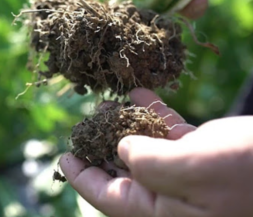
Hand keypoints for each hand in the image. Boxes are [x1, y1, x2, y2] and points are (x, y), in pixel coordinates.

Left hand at [60, 88, 252, 216]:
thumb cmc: (251, 172)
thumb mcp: (191, 168)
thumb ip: (147, 162)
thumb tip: (122, 149)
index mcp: (162, 213)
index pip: (108, 197)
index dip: (82, 177)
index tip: (64, 156)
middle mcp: (172, 197)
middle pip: (123, 172)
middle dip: (102, 146)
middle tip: (85, 122)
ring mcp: (189, 174)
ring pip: (145, 149)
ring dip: (125, 125)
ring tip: (107, 104)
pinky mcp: (206, 152)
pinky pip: (171, 133)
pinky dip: (155, 114)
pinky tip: (139, 94)